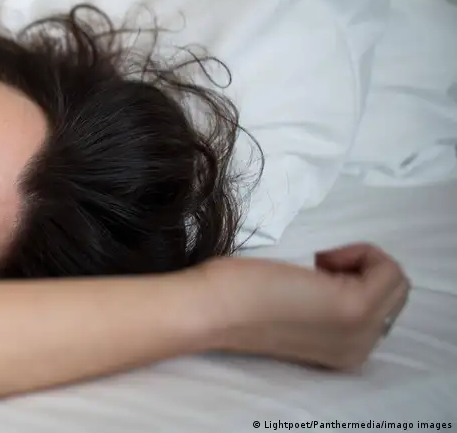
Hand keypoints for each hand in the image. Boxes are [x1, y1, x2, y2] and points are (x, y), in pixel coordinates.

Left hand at [202, 243, 409, 369]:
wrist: (208, 309)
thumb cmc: (235, 297)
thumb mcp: (294, 304)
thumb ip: (324, 300)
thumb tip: (339, 273)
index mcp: (344, 351)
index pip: (381, 307)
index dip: (353, 279)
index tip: (315, 273)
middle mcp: (359, 350)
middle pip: (394, 293)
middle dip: (362, 268)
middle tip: (317, 265)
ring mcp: (360, 332)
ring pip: (395, 280)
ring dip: (361, 260)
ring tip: (319, 263)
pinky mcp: (354, 309)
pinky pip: (389, 269)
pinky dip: (360, 252)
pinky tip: (320, 260)